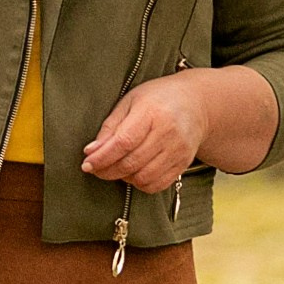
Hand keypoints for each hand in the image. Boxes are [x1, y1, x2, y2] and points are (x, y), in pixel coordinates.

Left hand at [83, 63, 279, 190]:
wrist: (197, 102)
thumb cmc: (158, 98)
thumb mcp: (130, 101)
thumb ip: (111, 126)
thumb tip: (91, 151)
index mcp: (152, 112)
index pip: (123, 142)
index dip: (102, 157)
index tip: (87, 164)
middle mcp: (168, 132)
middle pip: (132, 162)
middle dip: (108, 170)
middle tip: (95, 168)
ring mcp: (179, 150)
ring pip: (144, 177)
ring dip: (123, 178)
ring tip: (116, 168)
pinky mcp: (184, 163)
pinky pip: (158, 184)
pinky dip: (141, 184)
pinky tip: (134, 173)